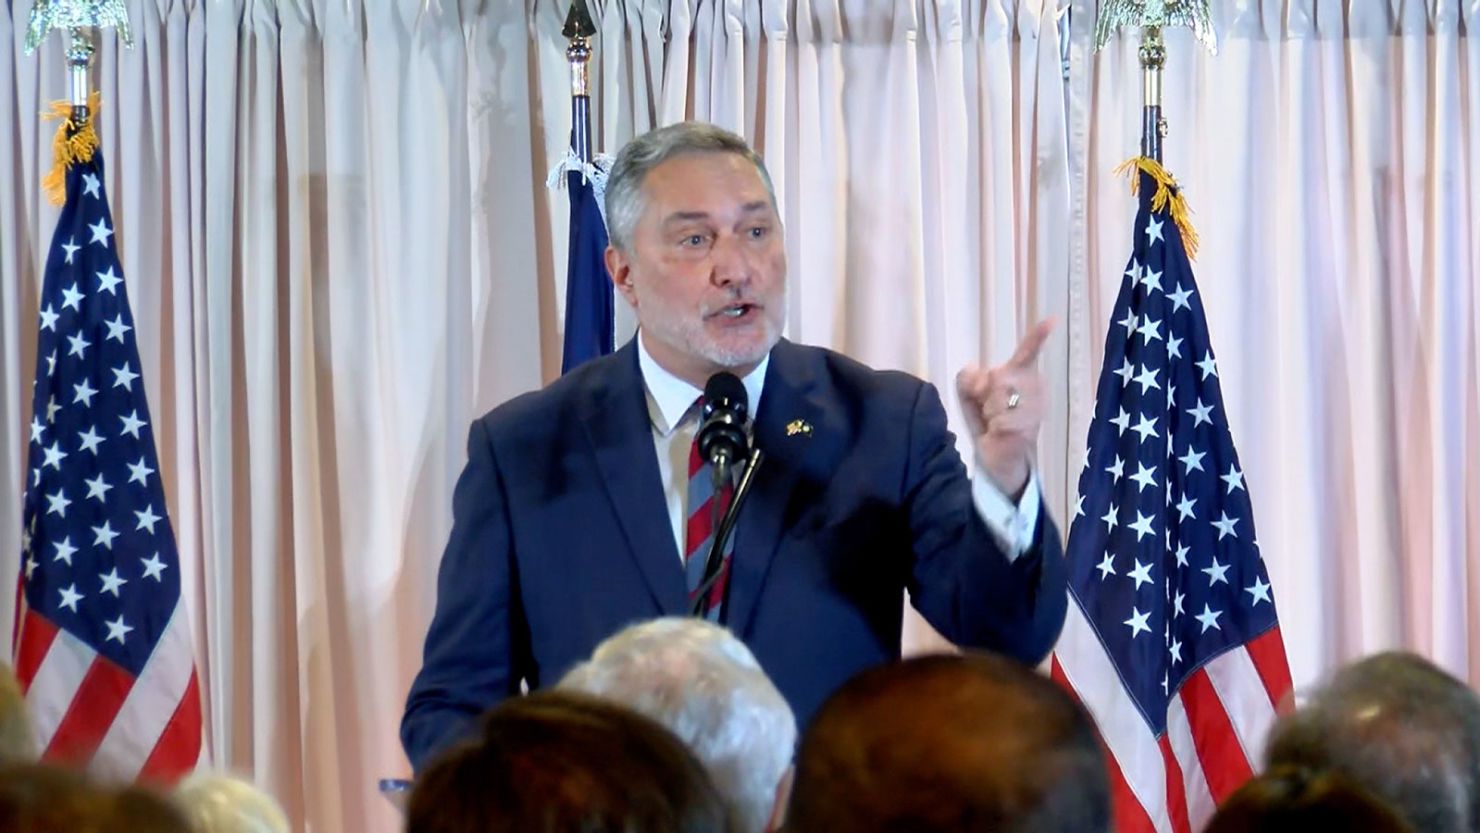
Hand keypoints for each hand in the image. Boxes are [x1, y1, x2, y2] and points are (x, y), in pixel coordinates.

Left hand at [955, 318, 1054, 499]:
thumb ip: (968, 378)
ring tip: (996, 421)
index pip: (1028, 351)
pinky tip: (1001, 433)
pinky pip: (1001, 419)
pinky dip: (993, 427)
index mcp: (1022, 375)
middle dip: (983, 392)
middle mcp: (1035, 388)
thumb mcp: (969, 395)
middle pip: (997, 374)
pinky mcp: (1030, 428)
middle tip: (989, 408)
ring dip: (989, 411)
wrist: (996, 456)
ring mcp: (1036, 408)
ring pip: (999, 396)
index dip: (1038, 336)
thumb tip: (978, 372)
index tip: (1052, 320)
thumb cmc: (986, 419)